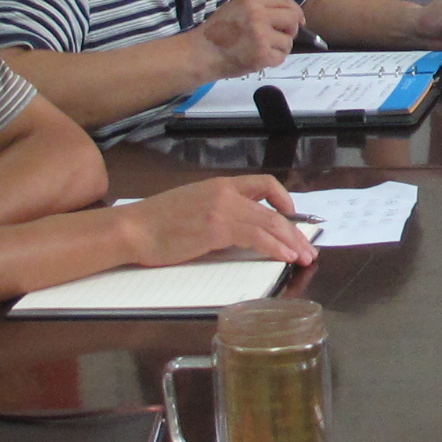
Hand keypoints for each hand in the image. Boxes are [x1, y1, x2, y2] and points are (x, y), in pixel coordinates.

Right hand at [119, 174, 311, 267]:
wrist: (132, 228)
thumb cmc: (156, 224)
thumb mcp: (193, 207)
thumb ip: (218, 212)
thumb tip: (240, 230)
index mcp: (219, 185)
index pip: (263, 183)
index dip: (285, 199)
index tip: (293, 217)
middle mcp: (225, 193)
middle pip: (273, 210)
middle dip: (295, 231)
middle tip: (309, 248)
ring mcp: (221, 209)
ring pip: (269, 223)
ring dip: (291, 243)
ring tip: (304, 258)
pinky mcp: (216, 228)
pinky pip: (256, 237)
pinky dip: (274, 248)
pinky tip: (284, 258)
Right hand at [195, 0, 303, 81]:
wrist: (202, 53)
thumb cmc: (216, 32)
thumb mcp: (235, 8)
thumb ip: (258, 5)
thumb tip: (284, 8)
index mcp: (252, 1)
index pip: (285, 1)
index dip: (295, 11)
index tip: (298, 20)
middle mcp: (259, 16)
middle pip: (292, 19)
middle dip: (292, 29)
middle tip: (282, 36)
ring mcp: (261, 36)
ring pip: (288, 41)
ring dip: (279, 47)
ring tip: (262, 49)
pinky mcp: (262, 55)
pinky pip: (280, 57)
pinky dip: (272, 60)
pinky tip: (259, 58)